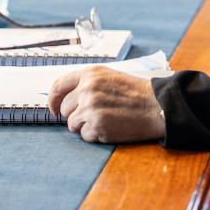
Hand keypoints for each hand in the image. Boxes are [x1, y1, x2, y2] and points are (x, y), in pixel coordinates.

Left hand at [47, 67, 164, 142]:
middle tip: (96, 115)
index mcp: (90, 74)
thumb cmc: (135, 93)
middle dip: (76, 115)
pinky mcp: (96, 125)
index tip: (54, 109)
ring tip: (106, 120)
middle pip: (64, 109)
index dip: (53, 100)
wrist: (156, 106)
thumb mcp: (109, 77)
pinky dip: (95, 135)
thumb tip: (65, 99)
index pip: (58, 86)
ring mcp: (90, 107)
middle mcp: (87, 89)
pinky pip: (84, 135)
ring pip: (72, 124)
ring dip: (85, 126)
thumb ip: (87, 83)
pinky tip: (111, 127)